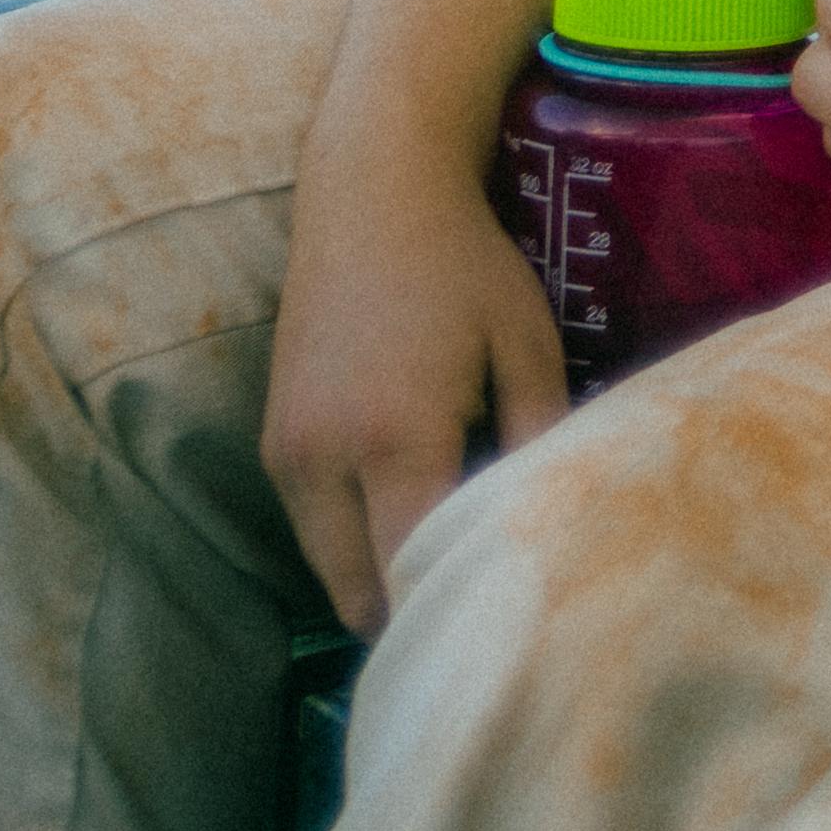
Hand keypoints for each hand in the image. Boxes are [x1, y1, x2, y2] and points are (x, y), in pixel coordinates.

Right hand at [259, 136, 568, 634]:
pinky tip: (413, 516)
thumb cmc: (464, 266)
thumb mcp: (527, 346)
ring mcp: (286, 453)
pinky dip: (355, 543)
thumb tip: (556, 527)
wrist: (371, 194)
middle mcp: (323, 459)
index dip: (454, 609)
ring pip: (330, 567)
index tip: (501, 635)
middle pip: (360, 591)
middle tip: (478, 614)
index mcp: (394, 439)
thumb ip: (541, 441)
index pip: (412, 571)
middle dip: (413, 611)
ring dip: (380, 579)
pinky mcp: (273, 442)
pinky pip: (314, 528)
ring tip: (450, 568)